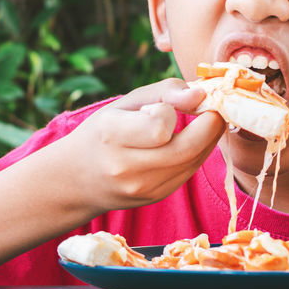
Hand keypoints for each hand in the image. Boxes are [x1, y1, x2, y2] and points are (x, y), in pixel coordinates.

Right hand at [63, 78, 225, 215]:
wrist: (76, 180)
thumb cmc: (102, 132)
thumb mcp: (124, 103)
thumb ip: (164, 91)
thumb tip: (200, 95)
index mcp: (112, 136)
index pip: (160, 126)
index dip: (171, 111)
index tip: (169, 104)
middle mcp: (127, 168)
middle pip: (187, 148)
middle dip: (211, 123)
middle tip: (212, 107)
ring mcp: (142, 188)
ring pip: (194, 161)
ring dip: (208, 138)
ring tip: (202, 121)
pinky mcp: (155, 197)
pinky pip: (189, 172)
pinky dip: (197, 153)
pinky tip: (187, 141)